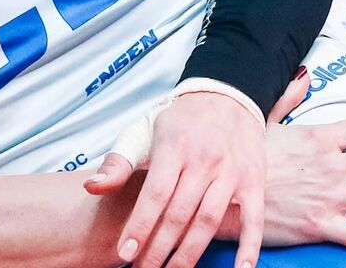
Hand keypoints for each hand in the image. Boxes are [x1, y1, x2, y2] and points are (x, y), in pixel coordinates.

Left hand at [84, 91, 264, 267]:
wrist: (226, 93)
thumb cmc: (178, 119)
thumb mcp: (142, 130)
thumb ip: (117, 162)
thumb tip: (91, 187)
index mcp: (172, 149)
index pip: (154, 196)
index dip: (139, 226)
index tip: (125, 253)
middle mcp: (203, 162)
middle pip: (179, 215)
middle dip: (159, 248)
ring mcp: (231, 173)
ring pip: (209, 221)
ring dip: (190, 253)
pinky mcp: (254, 181)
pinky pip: (253, 220)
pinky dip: (249, 248)